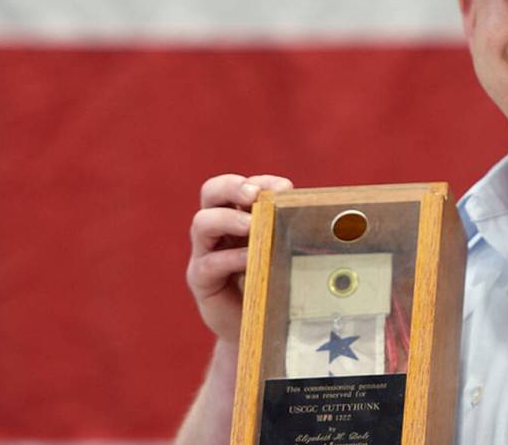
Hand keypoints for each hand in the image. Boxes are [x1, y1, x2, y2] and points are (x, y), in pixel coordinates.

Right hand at [186, 173, 292, 342]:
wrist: (257, 325)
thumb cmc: (272, 280)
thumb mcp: (280, 250)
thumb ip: (287, 228)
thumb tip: (306, 208)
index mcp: (236, 213)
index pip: (240, 185)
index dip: (260, 182)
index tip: (285, 188)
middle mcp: (217, 227)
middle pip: (210, 192)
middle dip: (232, 187)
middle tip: (253, 195)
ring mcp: (205, 252)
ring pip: (203, 223)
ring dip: (229, 219)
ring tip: (251, 224)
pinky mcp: (200, 279)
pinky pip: (210, 263)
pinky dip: (231, 258)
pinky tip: (250, 259)